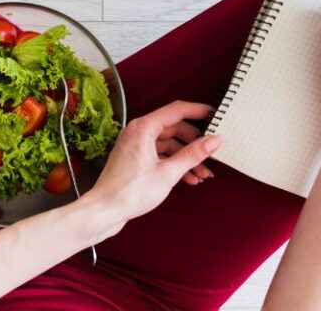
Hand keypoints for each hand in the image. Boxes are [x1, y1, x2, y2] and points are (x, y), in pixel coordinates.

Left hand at [84, 100, 222, 229]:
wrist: (104, 210)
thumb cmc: (130, 192)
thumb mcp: (168, 173)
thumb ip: (193, 154)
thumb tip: (214, 141)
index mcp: (143, 127)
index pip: (176, 110)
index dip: (198, 111)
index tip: (216, 115)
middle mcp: (138, 131)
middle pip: (174, 128)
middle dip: (195, 142)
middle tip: (212, 151)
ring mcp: (136, 145)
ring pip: (168, 144)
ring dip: (186, 157)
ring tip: (203, 173)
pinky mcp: (135, 158)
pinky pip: (160, 154)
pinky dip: (174, 164)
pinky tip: (189, 178)